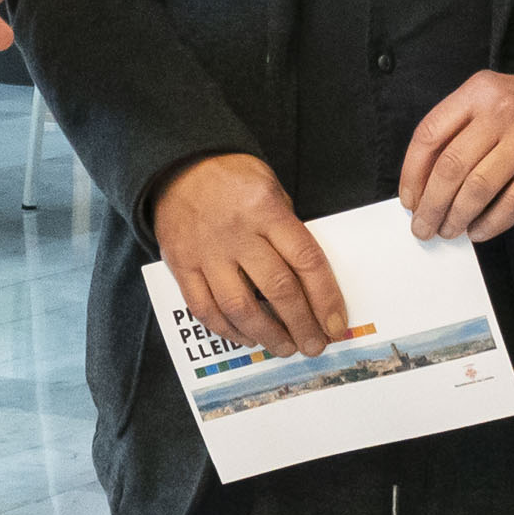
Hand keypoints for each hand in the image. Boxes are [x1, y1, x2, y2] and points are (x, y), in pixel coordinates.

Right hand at [154, 153, 348, 358]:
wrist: (177, 165)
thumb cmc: (232, 178)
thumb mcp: (271, 187)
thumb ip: (288, 229)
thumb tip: (310, 281)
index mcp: (266, 209)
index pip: (306, 260)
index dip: (326, 298)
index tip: (336, 324)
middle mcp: (236, 233)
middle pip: (278, 289)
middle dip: (302, 324)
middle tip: (314, 345)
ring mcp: (206, 252)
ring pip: (240, 306)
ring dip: (267, 335)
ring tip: (285, 348)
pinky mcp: (181, 265)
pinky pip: (204, 309)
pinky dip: (227, 330)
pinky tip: (247, 338)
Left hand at [397, 71, 513, 241]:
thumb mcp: (490, 101)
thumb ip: (458, 131)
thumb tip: (422, 185)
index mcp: (478, 91)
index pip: (429, 135)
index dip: (412, 174)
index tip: (409, 200)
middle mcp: (502, 109)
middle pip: (450, 166)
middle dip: (430, 205)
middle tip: (423, 227)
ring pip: (477, 188)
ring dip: (456, 218)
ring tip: (449, 230)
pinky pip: (512, 203)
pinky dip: (489, 223)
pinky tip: (478, 231)